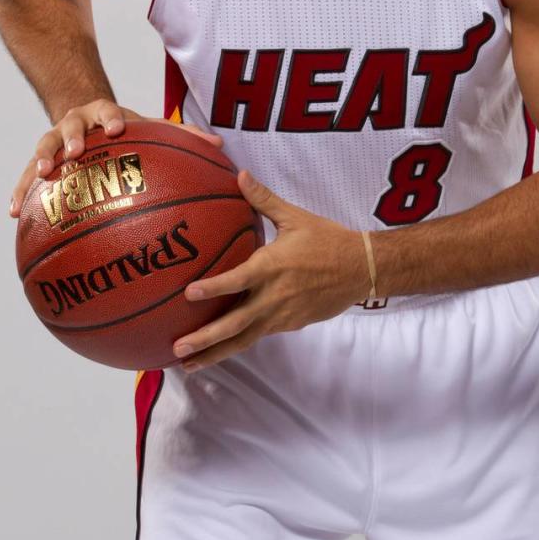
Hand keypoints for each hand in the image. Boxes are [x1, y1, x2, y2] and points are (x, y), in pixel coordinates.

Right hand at [9, 98, 223, 216]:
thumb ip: (181, 136)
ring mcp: (54, 139)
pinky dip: (20, 192)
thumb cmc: (125, 128)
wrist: (83, 113)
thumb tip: (220, 145)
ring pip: (43, 147)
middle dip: (71, 139)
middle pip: (69, 127)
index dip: (110, 119)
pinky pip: (25, 176)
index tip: (116, 129)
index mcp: (104, 113)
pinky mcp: (40, 160)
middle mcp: (76, 123)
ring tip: (41, 179)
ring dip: (42, 162)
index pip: (108, 111)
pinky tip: (14, 214)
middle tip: (73, 154)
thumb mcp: (149, 125)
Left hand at [171, 170, 370, 370]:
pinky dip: (235, 345)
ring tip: (187, 365)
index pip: (237, 280)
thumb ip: (263, 199)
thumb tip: (240, 174)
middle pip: (234, 324)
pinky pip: (257, 336)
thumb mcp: (295, 217)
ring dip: (214, 353)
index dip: (213, 288)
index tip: (188, 294)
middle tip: (177, 349)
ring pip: (243, 339)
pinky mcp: (290, 325)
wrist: (361, 269)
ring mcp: (282, 316)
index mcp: (272, 267)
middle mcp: (273, 297)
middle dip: (204, 339)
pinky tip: (217, 350)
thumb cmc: (327, 239)